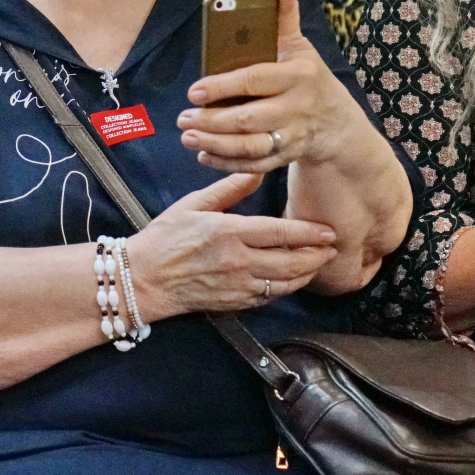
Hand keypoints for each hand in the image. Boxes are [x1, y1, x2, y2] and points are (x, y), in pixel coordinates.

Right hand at [125, 173, 338, 317]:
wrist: (142, 280)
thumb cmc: (164, 238)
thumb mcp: (193, 205)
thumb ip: (228, 189)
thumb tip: (255, 171)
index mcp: (229, 232)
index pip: (280, 232)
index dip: (309, 233)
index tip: (328, 231)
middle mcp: (238, 261)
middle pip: (291, 261)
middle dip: (317, 256)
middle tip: (333, 249)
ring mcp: (237, 285)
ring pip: (285, 283)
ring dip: (307, 274)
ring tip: (320, 264)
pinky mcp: (234, 303)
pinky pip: (269, 297)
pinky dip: (286, 288)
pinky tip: (293, 280)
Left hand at [176, 0, 366, 171]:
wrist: (337, 123)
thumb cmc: (309, 76)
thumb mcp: (299, 43)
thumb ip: (284, 12)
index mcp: (297, 75)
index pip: (255, 81)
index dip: (223, 86)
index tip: (194, 92)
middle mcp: (296, 108)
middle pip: (250, 119)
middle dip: (213, 121)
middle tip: (183, 117)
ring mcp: (292, 136)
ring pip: (251, 146)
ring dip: (216, 145)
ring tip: (188, 137)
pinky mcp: (286, 157)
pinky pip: (255, 165)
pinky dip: (228, 163)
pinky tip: (203, 156)